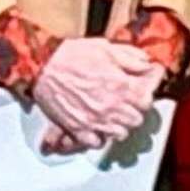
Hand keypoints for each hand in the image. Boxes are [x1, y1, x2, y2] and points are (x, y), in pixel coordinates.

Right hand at [32, 36, 163, 152]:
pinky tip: (98, 126)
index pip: (146, 102)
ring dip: (120, 125)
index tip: (140, 92)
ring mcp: (95, 120)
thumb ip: (131, 58)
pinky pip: (97, 142)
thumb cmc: (71, 55)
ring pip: (120, 134)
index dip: (144, 96)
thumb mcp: (106, 48)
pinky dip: (100, 137)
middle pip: (136, 120)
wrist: (43, 66)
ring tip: (115, 116)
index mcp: (121, 86)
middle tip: (128, 104)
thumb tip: (146, 64)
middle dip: (134, 111)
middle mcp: (111, 107)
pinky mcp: (78, 129)